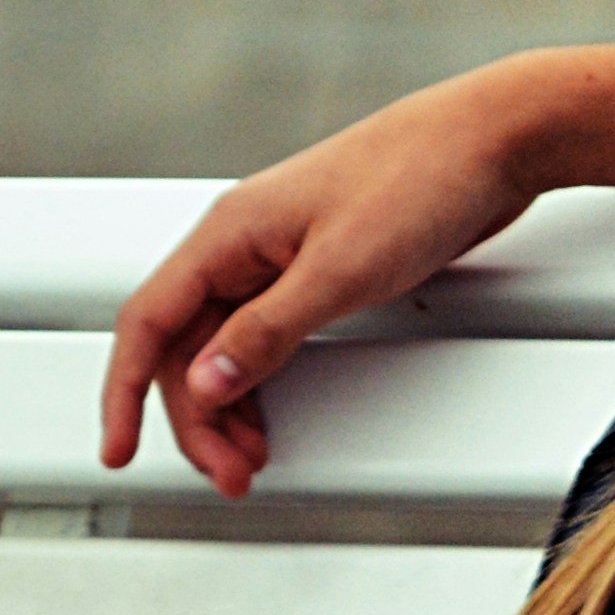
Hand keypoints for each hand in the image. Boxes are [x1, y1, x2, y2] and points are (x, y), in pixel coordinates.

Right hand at [100, 45, 614, 497]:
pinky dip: (261, 382)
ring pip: (223, 346)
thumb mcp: (340, 273)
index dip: (124, 394)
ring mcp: (278, 256)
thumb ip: (267, 334)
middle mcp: (244, 243)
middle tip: (232, 474)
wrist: (494, 140)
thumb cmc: (422, 180)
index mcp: (229, 234)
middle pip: (185, 347)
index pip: (148, 323)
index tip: (120, 452)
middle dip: (198, 419)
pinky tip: (273, 414)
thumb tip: (206, 382)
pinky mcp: (315, 267)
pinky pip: (262, 336)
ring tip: (253, 457)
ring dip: (230, 407)